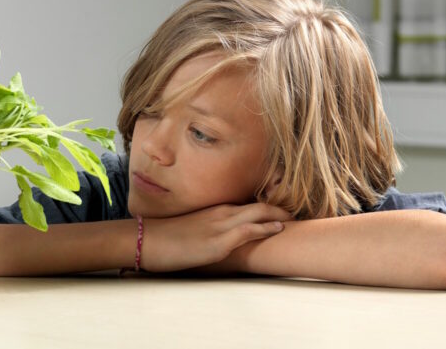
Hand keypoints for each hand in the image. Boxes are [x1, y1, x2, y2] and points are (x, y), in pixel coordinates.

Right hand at [140, 202, 292, 272]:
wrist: (146, 240)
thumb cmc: (165, 237)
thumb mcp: (192, 230)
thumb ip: (210, 231)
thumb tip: (220, 241)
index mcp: (215, 209)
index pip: (249, 204)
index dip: (270, 206)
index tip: (285, 209)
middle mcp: (221, 212)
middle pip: (259, 205)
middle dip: (281, 207)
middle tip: (299, 210)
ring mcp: (220, 225)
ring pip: (258, 212)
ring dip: (279, 214)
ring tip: (297, 217)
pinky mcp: (218, 241)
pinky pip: (248, 230)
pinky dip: (266, 228)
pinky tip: (279, 228)